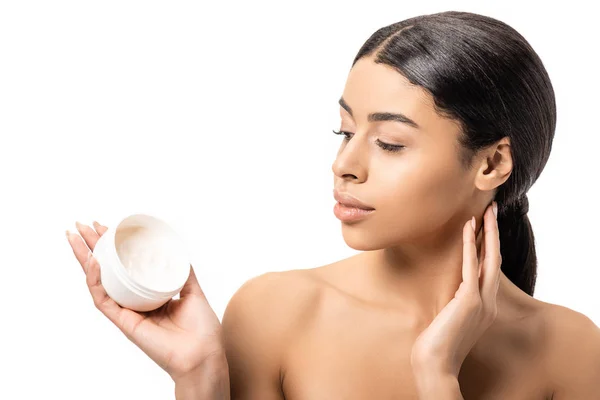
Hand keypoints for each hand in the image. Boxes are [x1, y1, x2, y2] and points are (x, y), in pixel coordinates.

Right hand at [66, 221, 225, 381]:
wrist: (202, 353)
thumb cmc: (200, 328)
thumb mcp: (193, 291)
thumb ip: (184, 273)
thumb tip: (177, 251)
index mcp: (147, 294)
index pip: (124, 267)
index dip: (113, 248)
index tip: (106, 228)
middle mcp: (133, 302)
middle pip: (105, 271)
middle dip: (91, 248)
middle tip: (79, 227)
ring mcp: (126, 311)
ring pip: (98, 282)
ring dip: (84, 259)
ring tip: (75, 239)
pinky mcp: (124, 322)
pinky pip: (103, 300)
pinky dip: (96, 281)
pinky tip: (93, 262)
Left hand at [410, 201, 500, 378]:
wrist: (435, 364)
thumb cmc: (437, 344)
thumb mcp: (449, 318)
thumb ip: (454, 302)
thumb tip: (448, 289)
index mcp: (485, 306)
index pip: (490, 268)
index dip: (489, 245)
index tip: (486, 225)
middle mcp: (488, 302)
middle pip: (495, 258)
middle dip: (493, 232)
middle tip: (492, 208)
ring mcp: (482, 301)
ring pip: (489, 258)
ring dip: (487, 232)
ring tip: (486, 211)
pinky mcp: (469, 300)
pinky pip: (471, 266)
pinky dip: (470, 244)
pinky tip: (467, 227)